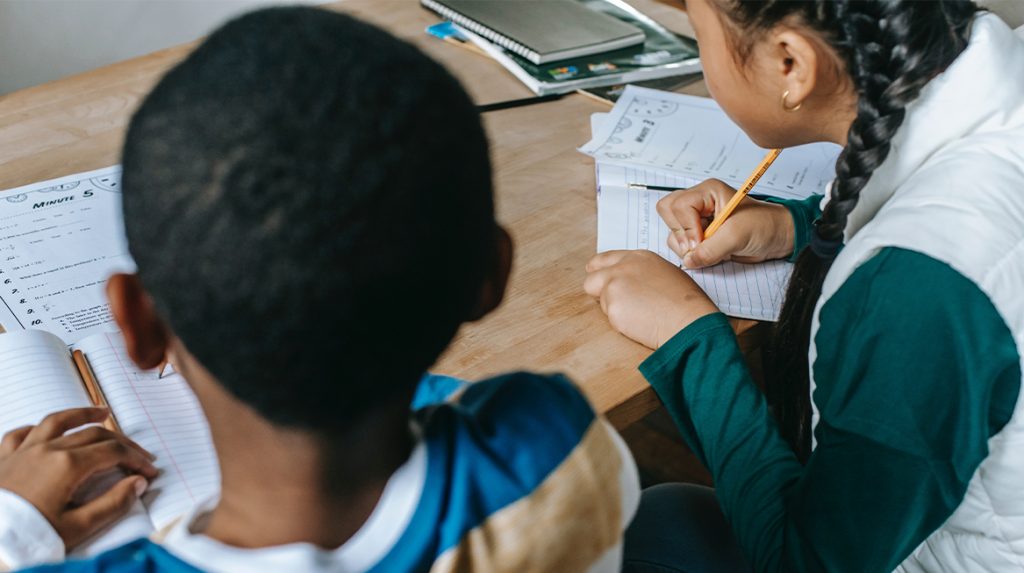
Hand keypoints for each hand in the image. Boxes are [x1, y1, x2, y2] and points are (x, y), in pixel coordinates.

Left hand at [0, 407, 157, 549]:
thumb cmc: (27, 537)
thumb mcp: (77, 528)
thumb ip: (112, 504)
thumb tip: (137, 484)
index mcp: (68, 466)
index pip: (113, 453)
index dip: (136, 460)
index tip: (148, 472)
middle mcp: (46, 450)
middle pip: (93, 434)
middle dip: (121, 442)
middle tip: (138, 454)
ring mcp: (23, 452)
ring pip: (57, 422)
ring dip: (82, 415)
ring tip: (101, 413)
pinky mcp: (3, 460)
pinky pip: (21, 434)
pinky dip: (38, 428)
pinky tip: (45, 429)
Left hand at [584, 250, 718, 348]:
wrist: (688, 320)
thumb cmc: (685, 302)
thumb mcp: (665, 274)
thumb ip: (641, 273)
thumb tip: (631, 283)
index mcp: (638, 258)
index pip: (605, 259)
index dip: (598, 269)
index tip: (594, 274)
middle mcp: (623, 268)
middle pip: (592, 280)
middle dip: (598, 292)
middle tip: (613, 303)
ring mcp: (615, 287)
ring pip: (601, 301)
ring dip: (614, 309)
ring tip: (641, 314)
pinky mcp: (613, 308)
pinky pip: (610, 318)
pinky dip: (621, 323)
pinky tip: (640, 323)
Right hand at [656, 178, 793, 267]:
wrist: (777, 238)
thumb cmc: (764, 226)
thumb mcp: (738, 235)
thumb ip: (711, 249)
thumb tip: (688, 260)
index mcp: (707, 192)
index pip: (678, 205)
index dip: (686, 227)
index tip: (701, 241)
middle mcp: (698, 203)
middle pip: (667, 212)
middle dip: (680, 233)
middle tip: (700, 245)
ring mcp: (696, 220)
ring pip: (672, 232)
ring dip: (686, 246)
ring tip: (711, 249)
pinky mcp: (698, 236)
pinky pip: (680, 245)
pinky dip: (691, 254)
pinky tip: (711, 253)